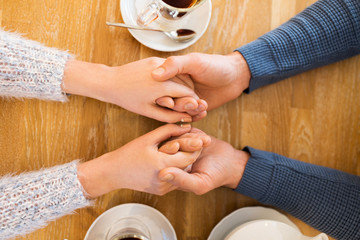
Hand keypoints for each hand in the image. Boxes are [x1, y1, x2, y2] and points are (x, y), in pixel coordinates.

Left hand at [62, 58, 206, 122]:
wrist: (111, 81)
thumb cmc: (128, 99)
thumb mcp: (149, 111)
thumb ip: (169, 116)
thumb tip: (186, 119)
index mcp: (163, 87)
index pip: (188, 93)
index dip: (194, 102)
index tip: (195, 108)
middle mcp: (163, 72)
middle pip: (187, 82)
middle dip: (191, 92)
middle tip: (192, 103)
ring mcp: (158, 62)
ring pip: (180, 73)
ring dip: (185, 83)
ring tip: (182, 95)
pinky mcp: (154, 59)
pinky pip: (171, 68)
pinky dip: (175, 76)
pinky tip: (171, 85)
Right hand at [77, 124, 208, 197]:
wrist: (113, 173)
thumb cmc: (128, 153)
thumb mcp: (148, 138)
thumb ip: (168, 130)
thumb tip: (186, 125)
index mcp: (162, 164)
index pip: (189, 156)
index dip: (196, 146)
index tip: (200, 137)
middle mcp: (164, 179)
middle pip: (188, 165)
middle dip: (194, 153)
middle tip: (200, 142)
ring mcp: (163, 187)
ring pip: (183, 173)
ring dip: (187, 162)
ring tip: (190, 149)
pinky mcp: (160, 191)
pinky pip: (175, 179)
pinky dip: (178, 169)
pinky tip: (178, 160)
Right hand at [152, 52, 250, 110]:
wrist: (235, 77)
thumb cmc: (214, 65)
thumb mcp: (194, 61)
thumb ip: (174, 65)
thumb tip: (154, 75)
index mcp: (171, 75)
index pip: (159, 89)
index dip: (162, 97)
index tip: (169, 101)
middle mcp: (176, 88)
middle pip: (168, 103)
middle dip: (178, 105)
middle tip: (192, 103)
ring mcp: (184, 99)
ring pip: (178, 111)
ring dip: (188, 111)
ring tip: (202, 104)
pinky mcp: (194, 109)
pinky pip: (188, 117)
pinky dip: (195, 116)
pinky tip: (204, 111)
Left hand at [158, 136, 249, 194]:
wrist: (229, 163)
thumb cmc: (214, 177)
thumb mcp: (200, 183)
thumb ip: (181, 180)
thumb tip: (161, 175)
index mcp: (172, 171)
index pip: (162, 159)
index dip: (171, 152)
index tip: (180, 147)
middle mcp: (174, 158)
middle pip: (169, 145)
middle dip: (184, 142)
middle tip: (199, 144)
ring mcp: (181, 145)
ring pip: (178, 135)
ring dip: (192, 137)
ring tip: (207, 141)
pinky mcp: (189, 135)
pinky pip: (185, 129)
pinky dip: (196, 133)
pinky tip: (207, 139)